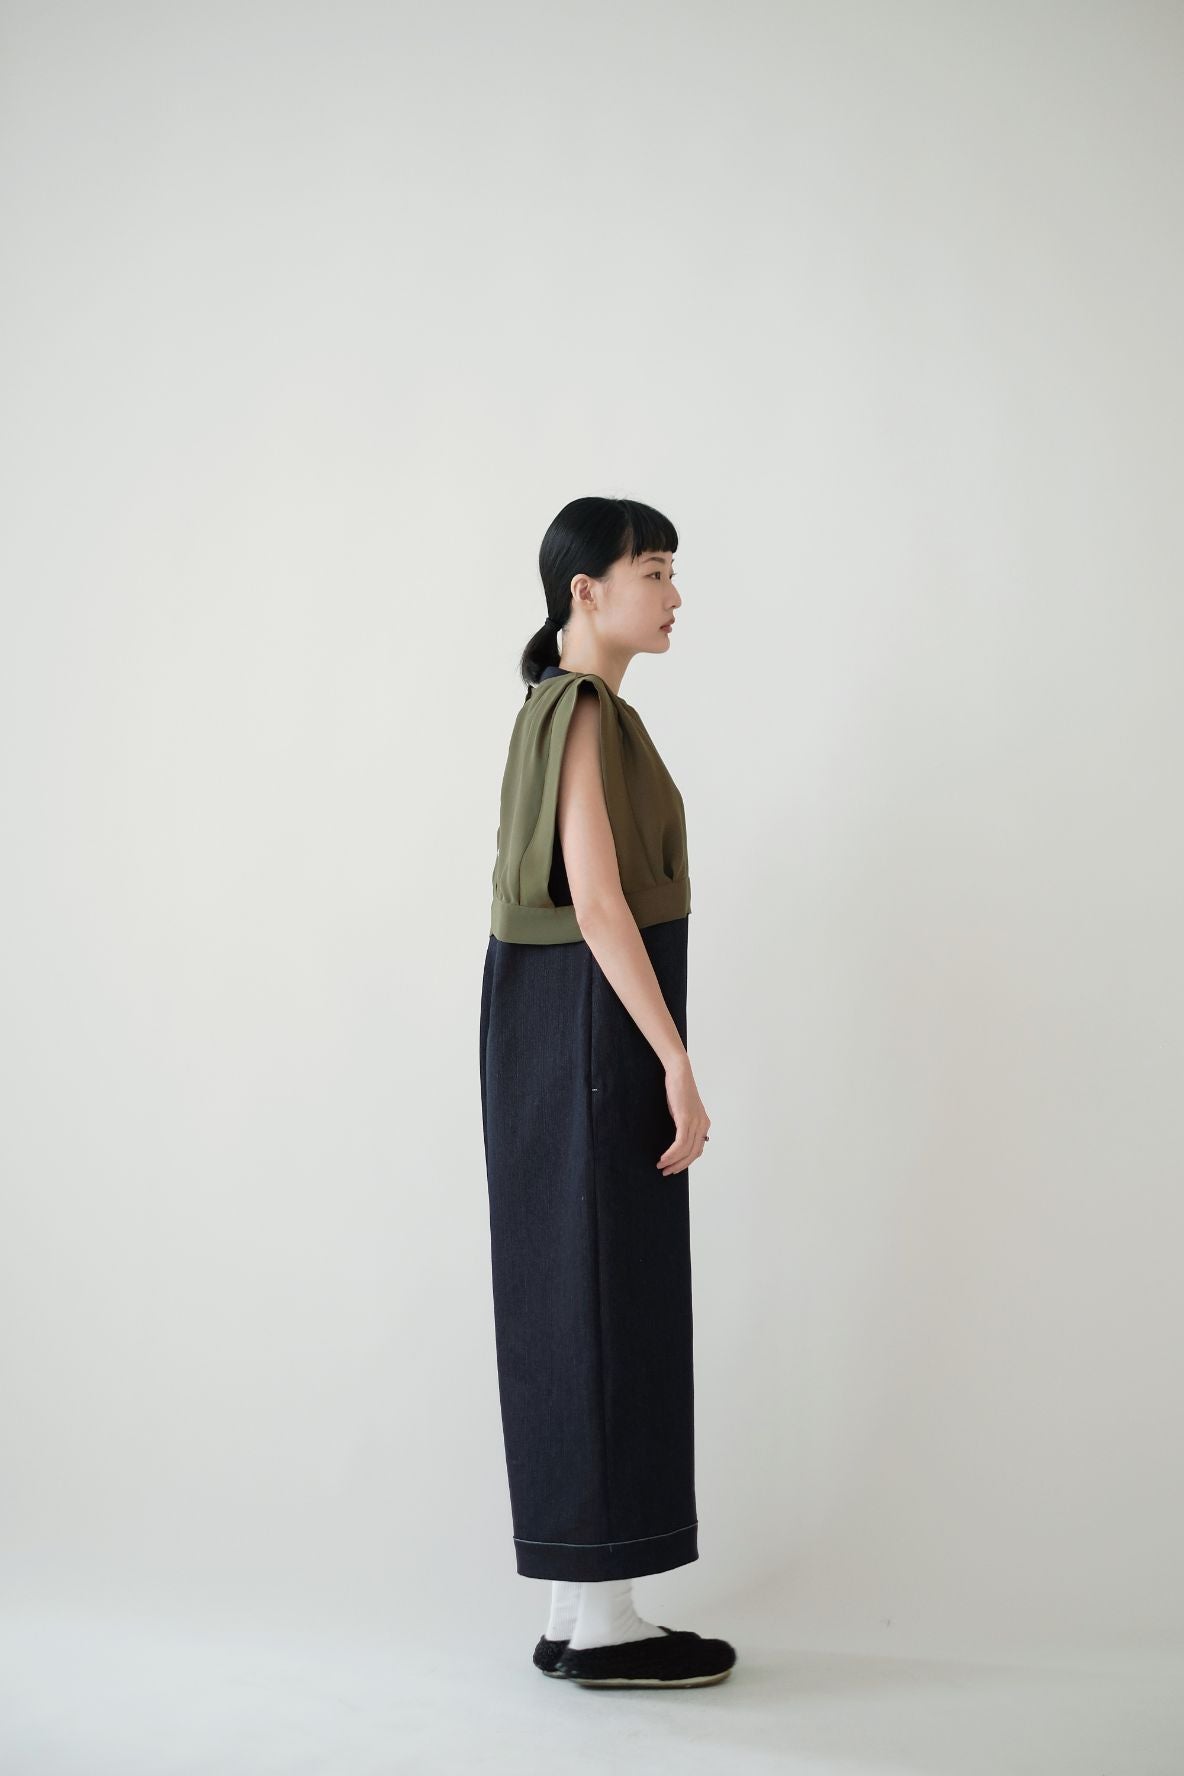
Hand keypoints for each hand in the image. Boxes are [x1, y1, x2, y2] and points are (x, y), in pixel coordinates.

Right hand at [657, 1059, 710, 1177]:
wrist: (679, 1072)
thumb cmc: (678, 1090)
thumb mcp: (683, 1111)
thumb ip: (684, 1125)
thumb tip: (678, 1141)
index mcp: (704, 1124)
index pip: (697, 1150)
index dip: (685, 1162)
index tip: (673, 1168)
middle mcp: (703, 1125)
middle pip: (693, 1154)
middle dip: (679, 1166)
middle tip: (666, 1172)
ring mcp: (696, 1122)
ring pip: (686, 1151)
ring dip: (673, 1162)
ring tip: (661, 1166)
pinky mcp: (686, 1119)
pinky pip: (680, 1143)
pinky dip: (672, 1153)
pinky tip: (663, 1158)